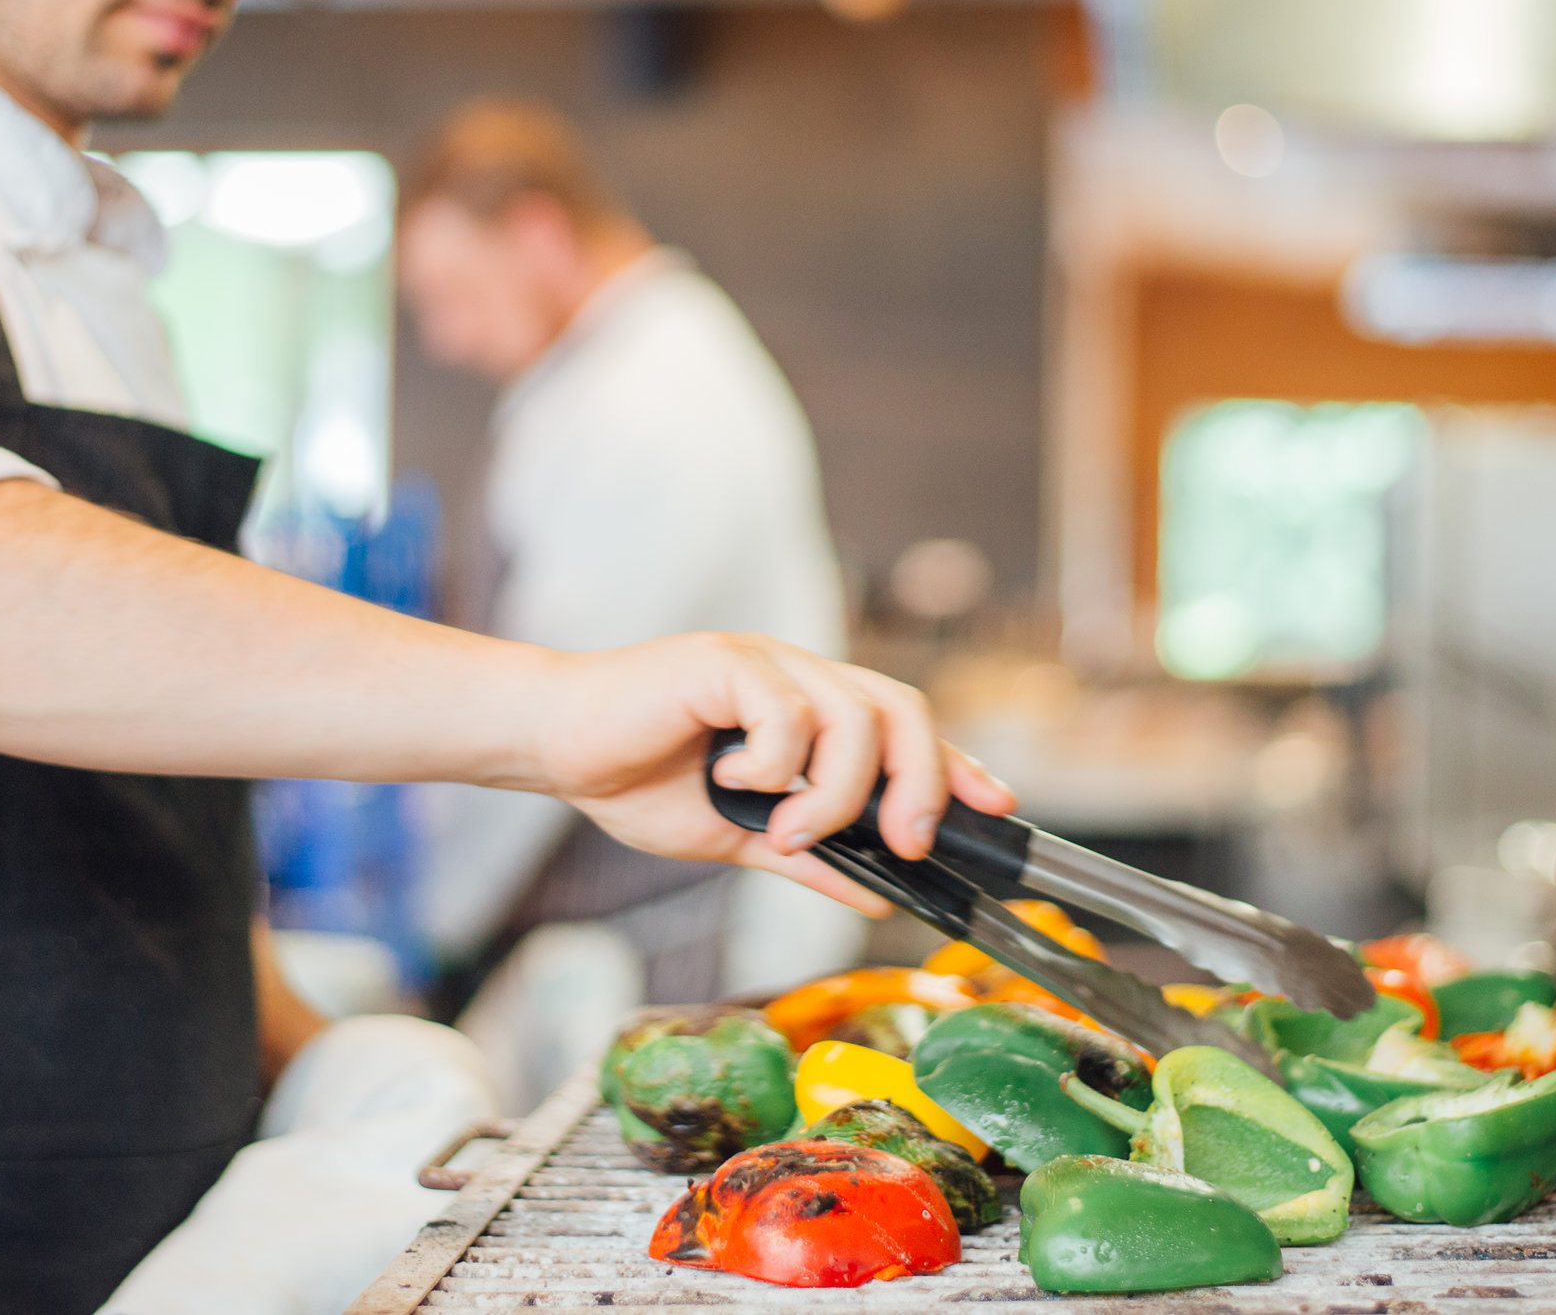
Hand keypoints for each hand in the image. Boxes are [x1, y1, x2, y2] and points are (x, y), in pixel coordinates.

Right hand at [518, 633, 1016, 914]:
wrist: (558, 744)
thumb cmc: (640, 777)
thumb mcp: (738, 839)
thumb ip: (808, 859)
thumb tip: (878, 894)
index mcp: (810, 712)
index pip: (906, 727)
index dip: (956, 765)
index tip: (996, 809)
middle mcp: (799, 676)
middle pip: (901, 709)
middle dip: (921, 781)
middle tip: (904, 845)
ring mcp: (764, 662)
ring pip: (852, 714)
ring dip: (835, 791)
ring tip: (786, 831)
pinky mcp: (723, 660)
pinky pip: (785, 709)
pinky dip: (774, 762)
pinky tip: (734, 781)